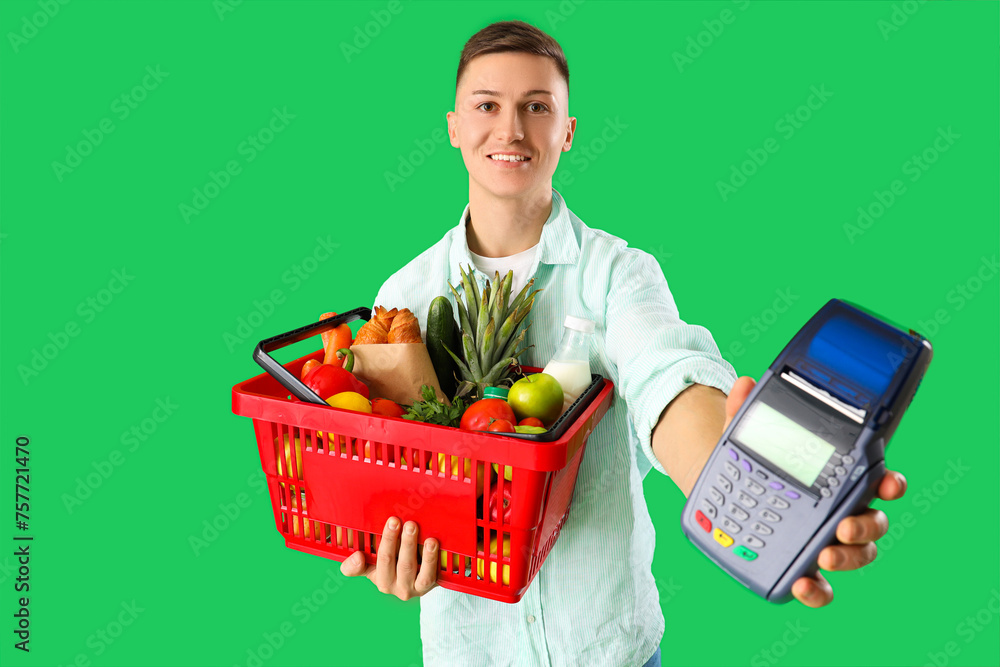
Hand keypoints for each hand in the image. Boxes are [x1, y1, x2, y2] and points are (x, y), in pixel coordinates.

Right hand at [339, 516, 438, 600]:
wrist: (422, 577)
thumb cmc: (396, 564)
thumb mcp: (377, 561)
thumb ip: (363, 554)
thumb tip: (357, 554)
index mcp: (373, 575)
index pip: (359, 569)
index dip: (355, 564)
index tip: (358, 554)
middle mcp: (388, 585)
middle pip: (386, 561)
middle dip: (390, 539)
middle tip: (394, 521)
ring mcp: (407, 588)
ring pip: (406, 567)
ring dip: (409, 545)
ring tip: (412, 527)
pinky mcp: (425, 587)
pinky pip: (427, 575)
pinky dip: (429, 558)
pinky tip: (431, 543)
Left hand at [724, 377, 906, 607]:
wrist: (720, 496)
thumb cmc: (749, 464)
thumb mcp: (744, 436)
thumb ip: (745, 412)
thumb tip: (744, 385)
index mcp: (837, 477)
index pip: (876, 480)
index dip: (889, 483)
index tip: (888, 482)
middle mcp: (840, 511)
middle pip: (872, 522)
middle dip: (866, 527)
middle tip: (844, 526)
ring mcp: (825, 540)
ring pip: (856, 554)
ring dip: (848, 558)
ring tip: (824, 555)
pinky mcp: (803, 566)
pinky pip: (821, 587)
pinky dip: (817, 591)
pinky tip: (801, 586)